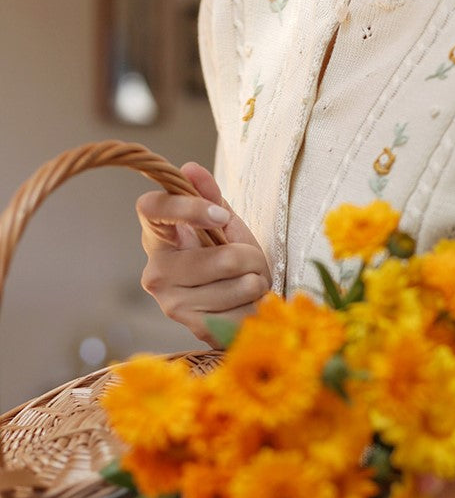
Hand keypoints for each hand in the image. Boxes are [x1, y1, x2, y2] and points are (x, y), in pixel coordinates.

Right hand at [136, 162, 271, 343]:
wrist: (226, 305)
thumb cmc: (222, 255)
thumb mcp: (220, 222)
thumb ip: (209, 196)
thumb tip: (191, 169)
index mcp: (156, 236)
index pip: (152, 208)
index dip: (189, 208)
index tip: (222, 216)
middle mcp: (156, 272)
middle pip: (221, 260)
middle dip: (252, 257)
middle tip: (252, 261)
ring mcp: (172, 303)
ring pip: (241, 286)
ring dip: (258, 282)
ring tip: (249, 283)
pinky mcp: (195, 329)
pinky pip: (246, 312)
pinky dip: (257, 306)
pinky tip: (246, 305)